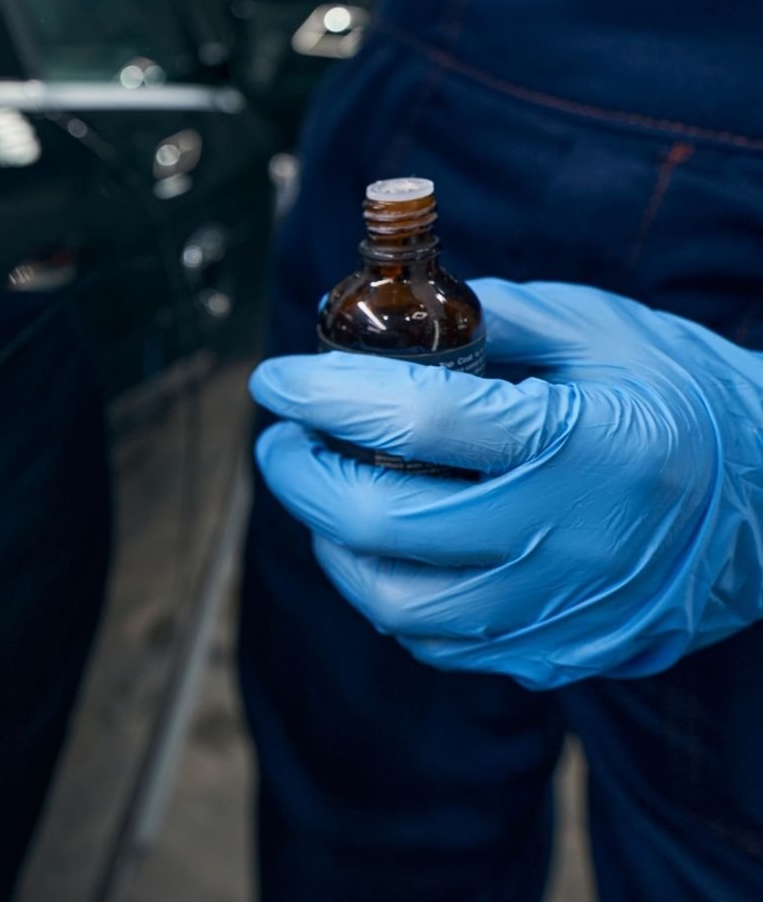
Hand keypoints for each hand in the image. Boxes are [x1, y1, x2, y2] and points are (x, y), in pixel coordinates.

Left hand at [251, 279, 762, 688]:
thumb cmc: (691, 402)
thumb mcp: (603, 330)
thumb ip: (493, 318)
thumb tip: (387, 311)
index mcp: (580, 444)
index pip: (415, 418)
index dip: (325, 394)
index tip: (276, 377)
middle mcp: (567, 539)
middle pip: (381, 525)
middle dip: (303, 476)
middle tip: (281, 438)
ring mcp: (562, 612)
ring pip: (395, 605)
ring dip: (335, 545)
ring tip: (325, 490)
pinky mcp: (559, 655)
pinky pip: (439, 643)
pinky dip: (389, 593)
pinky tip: (383, 546)